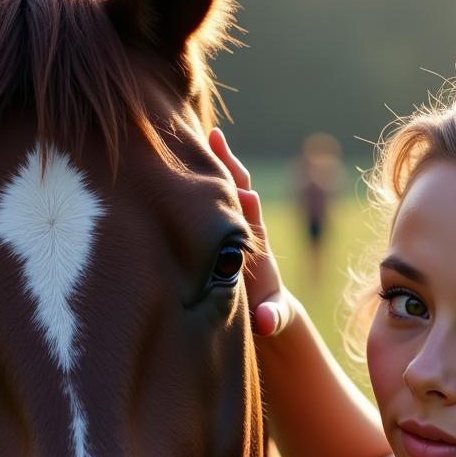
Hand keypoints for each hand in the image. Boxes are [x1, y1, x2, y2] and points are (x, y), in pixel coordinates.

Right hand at [209, 128, 292, 337]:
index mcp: (259, 249)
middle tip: (218, 141)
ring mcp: (234, 222)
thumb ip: (273, 317)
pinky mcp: (221, 223)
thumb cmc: (265, 310)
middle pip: (241, 192)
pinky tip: (182, 154)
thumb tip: (268, 322)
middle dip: (231, 169)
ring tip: (203, 135)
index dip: (250, 210)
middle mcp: (248, 229)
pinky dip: (201, 175)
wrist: (265, 302)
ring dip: (216, 162)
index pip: (254, 224)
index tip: (245, 194)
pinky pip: (211, 194)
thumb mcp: (272, 317)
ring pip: (226, 187)